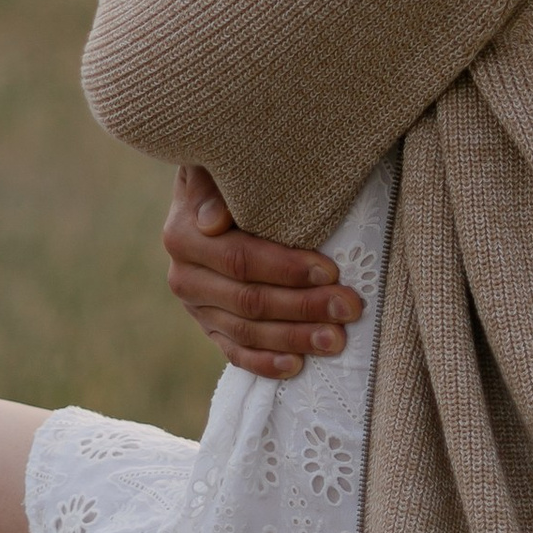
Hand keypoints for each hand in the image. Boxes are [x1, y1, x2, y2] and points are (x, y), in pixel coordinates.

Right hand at [161, 166, 365, 381]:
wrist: (212, 194)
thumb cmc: (228, 173)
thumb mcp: (218, 166)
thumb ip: (214, 187)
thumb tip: (213, 221)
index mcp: (183, 235)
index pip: (241, 260)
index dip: (287, 269)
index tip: (331, 271)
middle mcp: (184, 277)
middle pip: (250, 300)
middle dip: (304, 306)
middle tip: (349, 307)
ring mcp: (196, 307)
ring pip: (247, 332)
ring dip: (295, 338)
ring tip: (336, 339)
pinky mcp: (209, 327)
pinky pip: (236, 352)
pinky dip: (266, 363)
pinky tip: (297, 366)